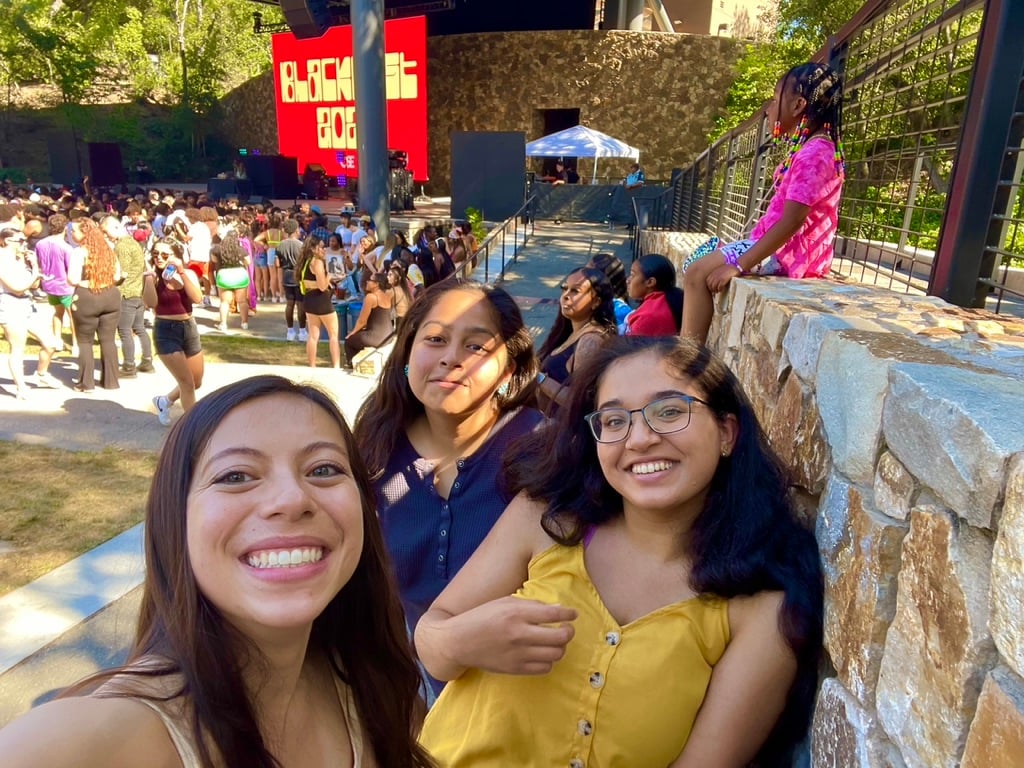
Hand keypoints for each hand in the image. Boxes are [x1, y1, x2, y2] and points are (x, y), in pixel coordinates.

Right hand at [448, 596, 576, 675]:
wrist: (458, 642)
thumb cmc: (481, 617)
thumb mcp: (503, 602)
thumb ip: (529, 605)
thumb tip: (554, 609)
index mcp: (516, 613)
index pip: (553, 614)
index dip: (568, 613)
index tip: (573, 613)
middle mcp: (519, 634)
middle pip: (560, 637)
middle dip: (569, 632)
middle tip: (567, 628)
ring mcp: (518, 654)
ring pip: (555, 654)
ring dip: (560, 647)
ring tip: (555, 641)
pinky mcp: (516, 669)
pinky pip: (544, 668)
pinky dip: (549, 660)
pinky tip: (543, 653)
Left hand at [706, 263, 740, 292]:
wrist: (735, 266)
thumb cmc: (728, 269)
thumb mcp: (720, 270)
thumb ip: (716, 275)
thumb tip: (714, 283)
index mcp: (713, 272)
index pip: (707, 281)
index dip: (709, 286)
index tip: (712, 288)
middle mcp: (715, 275)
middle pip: (710, 285)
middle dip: (712, 289)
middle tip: (715, 291)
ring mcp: (719, 277)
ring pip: (714, 286)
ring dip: (716, 290)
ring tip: (718, 291)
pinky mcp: (723, 279)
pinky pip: (719, 286)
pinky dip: (720, 289)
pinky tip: (721, 290)